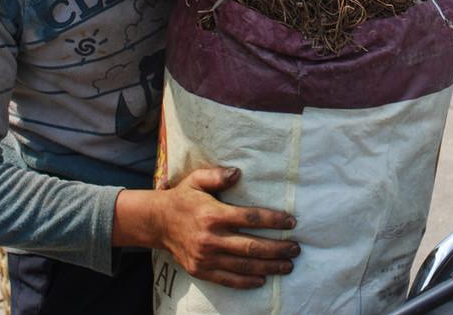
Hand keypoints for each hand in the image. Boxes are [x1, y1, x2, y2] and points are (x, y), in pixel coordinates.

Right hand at [114, 167, 299, 288]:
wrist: (156, 223)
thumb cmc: (182, 198)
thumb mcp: (196, 180)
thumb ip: (217, 175)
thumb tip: (238, 172)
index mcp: (213, 215)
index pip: (250, 218)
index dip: (273, 220)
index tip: (291, 222)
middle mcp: (210, 238)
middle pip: (251, 246)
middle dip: (278, 249)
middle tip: (296, 248)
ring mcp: (205, 257)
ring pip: (244, 265)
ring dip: (269, 267)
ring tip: (288, 265)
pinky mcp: (200, 270)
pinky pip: (228, 279)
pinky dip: (247, 281)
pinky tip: (263, 279)